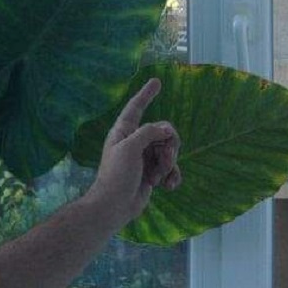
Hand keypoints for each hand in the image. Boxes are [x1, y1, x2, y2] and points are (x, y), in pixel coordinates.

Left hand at [87, 78, 181, 225]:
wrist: (115, 206)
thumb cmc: (116, 175)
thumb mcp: (129, 149)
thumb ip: (148, 133)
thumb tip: (166, 129)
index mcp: (124, 132)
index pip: (136, 108)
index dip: (146, 94)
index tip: (156, 81)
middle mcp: (135, 142)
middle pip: (164, 132)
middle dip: (169, 147)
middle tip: (162, 161)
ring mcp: (144, 157)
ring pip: (170, 151)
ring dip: (169, 165)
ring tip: (157, 177)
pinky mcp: (152, 172)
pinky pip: (172, 168)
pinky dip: (172, 176)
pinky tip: (167, 187)